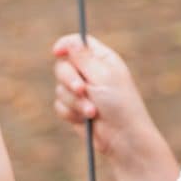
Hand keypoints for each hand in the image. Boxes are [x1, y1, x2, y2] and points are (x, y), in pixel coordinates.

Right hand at [52, 34, 156, 163]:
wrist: (123, 139)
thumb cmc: (119, 105)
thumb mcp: (103, 76)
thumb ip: (83, 58)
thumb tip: (69, 41)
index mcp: (102, 60)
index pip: (78, 43)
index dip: (65, 45)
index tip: (57, 52)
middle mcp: (90, 73)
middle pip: (63, 65)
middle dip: (69, 79)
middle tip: (82, 90)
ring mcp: (81, 92)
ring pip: (59, 88)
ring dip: (74, 101)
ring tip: (92, 112)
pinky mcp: (74, 110)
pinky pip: (59, 105)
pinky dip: (71, 113)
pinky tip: (85, 120)